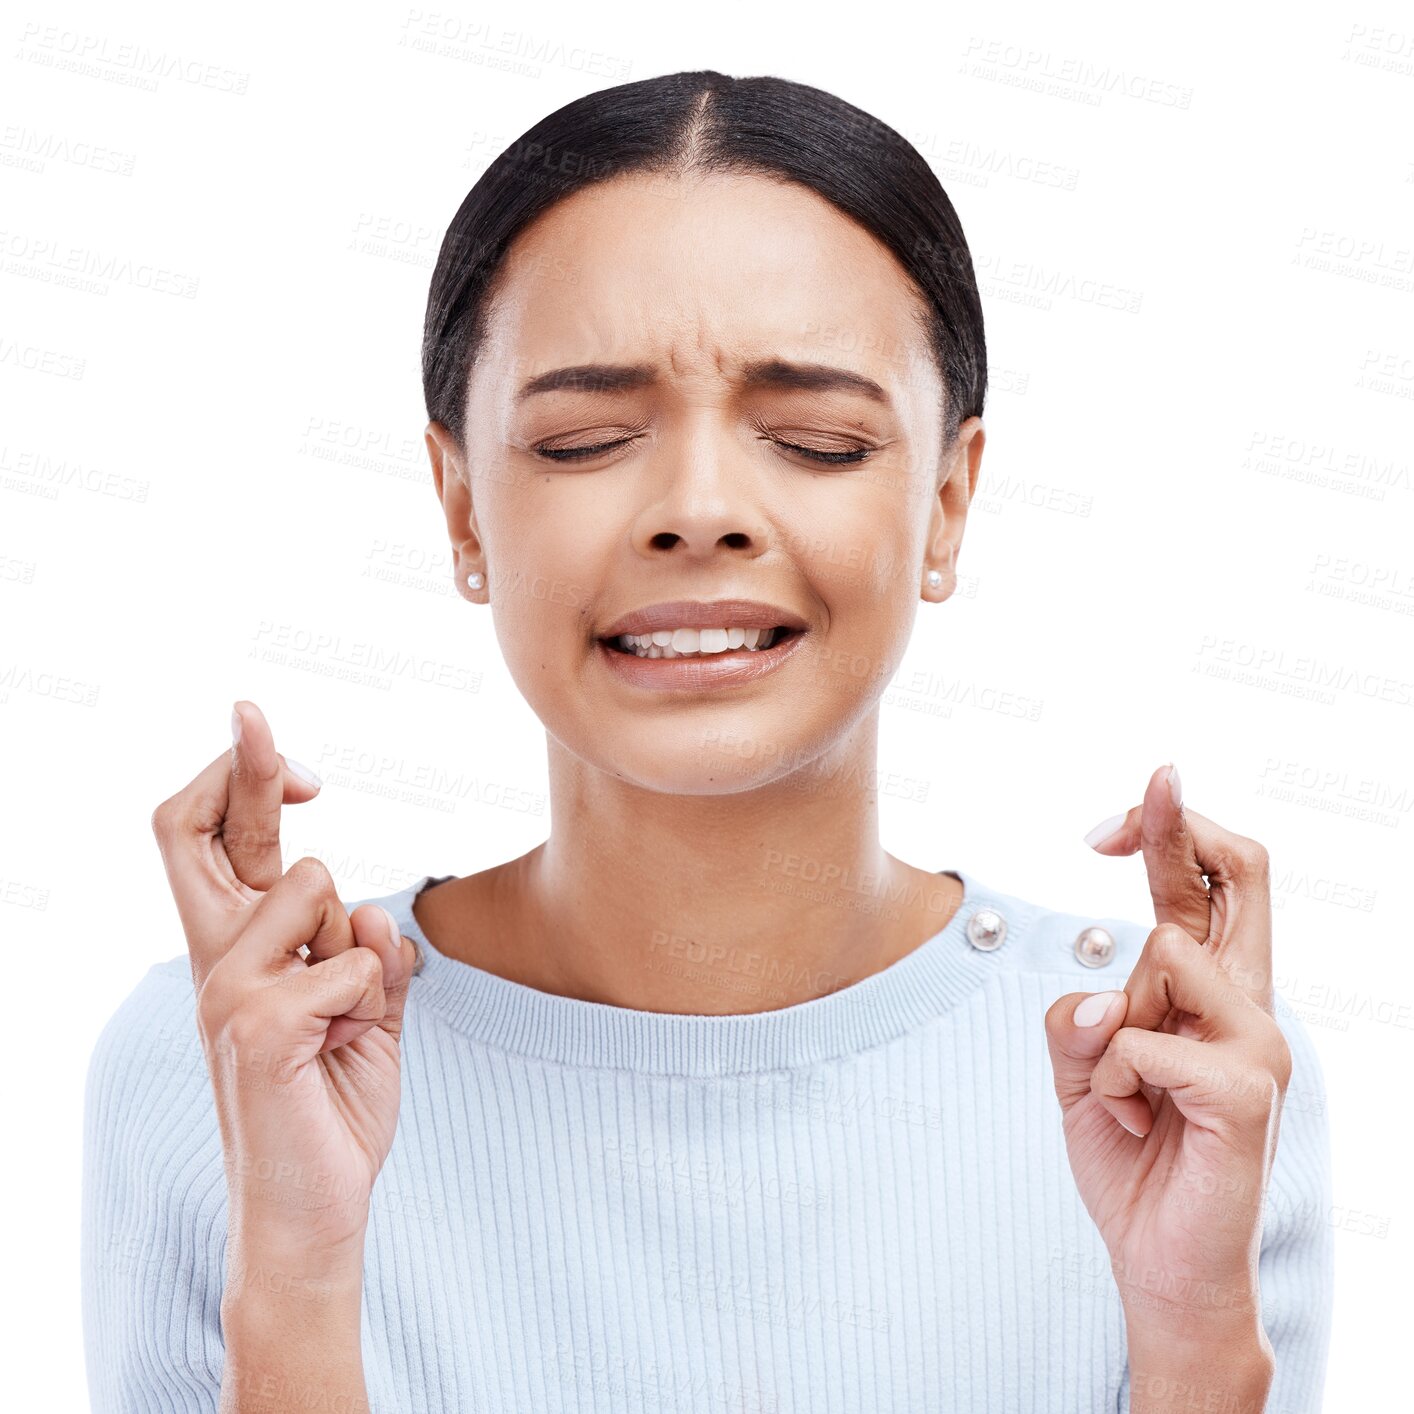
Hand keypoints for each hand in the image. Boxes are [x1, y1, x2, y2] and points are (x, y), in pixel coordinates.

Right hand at [151, 699, 417, 1261]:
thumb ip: (366, 953)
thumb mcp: (367, 1012)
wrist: (317, 1207)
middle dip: (239, 763)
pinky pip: (353, 964)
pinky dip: (376, 999)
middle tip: (251, 711)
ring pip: (318, 886)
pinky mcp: (258, 1027)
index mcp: (242, 952)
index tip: (291, 761)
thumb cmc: (334, 1104)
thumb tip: (370, 910)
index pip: (215, 845)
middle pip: (203, 831)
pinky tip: (348, 1048)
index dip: (240, 785)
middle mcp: (218, 960)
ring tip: (348, 1019)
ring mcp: (228, 991)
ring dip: (360, 944)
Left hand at [1044, 765, 1288, 1385]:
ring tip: (1122, 1090)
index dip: (1170, 831)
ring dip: (1109, 1020)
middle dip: (1183, 821)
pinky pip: (1142, 1042)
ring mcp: (1257, 1045)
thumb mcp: (1078, 1070)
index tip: (1116, 815)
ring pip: (1166, 952)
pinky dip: (1111, 1078)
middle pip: (1243, 876)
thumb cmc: (1129, 1153)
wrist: (1158, 1261)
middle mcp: (1246, 1003)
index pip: (1206, 886)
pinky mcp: (1246, 1094)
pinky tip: (1134, 1122)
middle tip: (1151, 779)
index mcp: (1208, 991)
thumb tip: (1099, 993)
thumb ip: (1075, 1017)